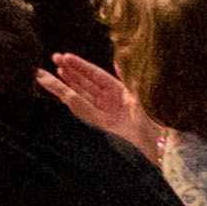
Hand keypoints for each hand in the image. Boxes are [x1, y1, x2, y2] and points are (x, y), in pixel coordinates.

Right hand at [41, 49, 157, 156]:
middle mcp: (109, 100)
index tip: (66, 57)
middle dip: (69, 70)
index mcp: (120, 91)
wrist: (154, 149)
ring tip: (52, 70)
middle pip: (85, 82)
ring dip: (64, 82)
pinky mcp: (96, 124)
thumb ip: (128, 79)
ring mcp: (102, 112)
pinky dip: (67, 98)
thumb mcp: (141, 98)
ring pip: (79, 93)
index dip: (81, 65)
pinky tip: (59, 91)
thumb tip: (120, 61)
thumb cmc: (152, 123)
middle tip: (54, 58)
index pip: (96, 74)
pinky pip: (79, 108)